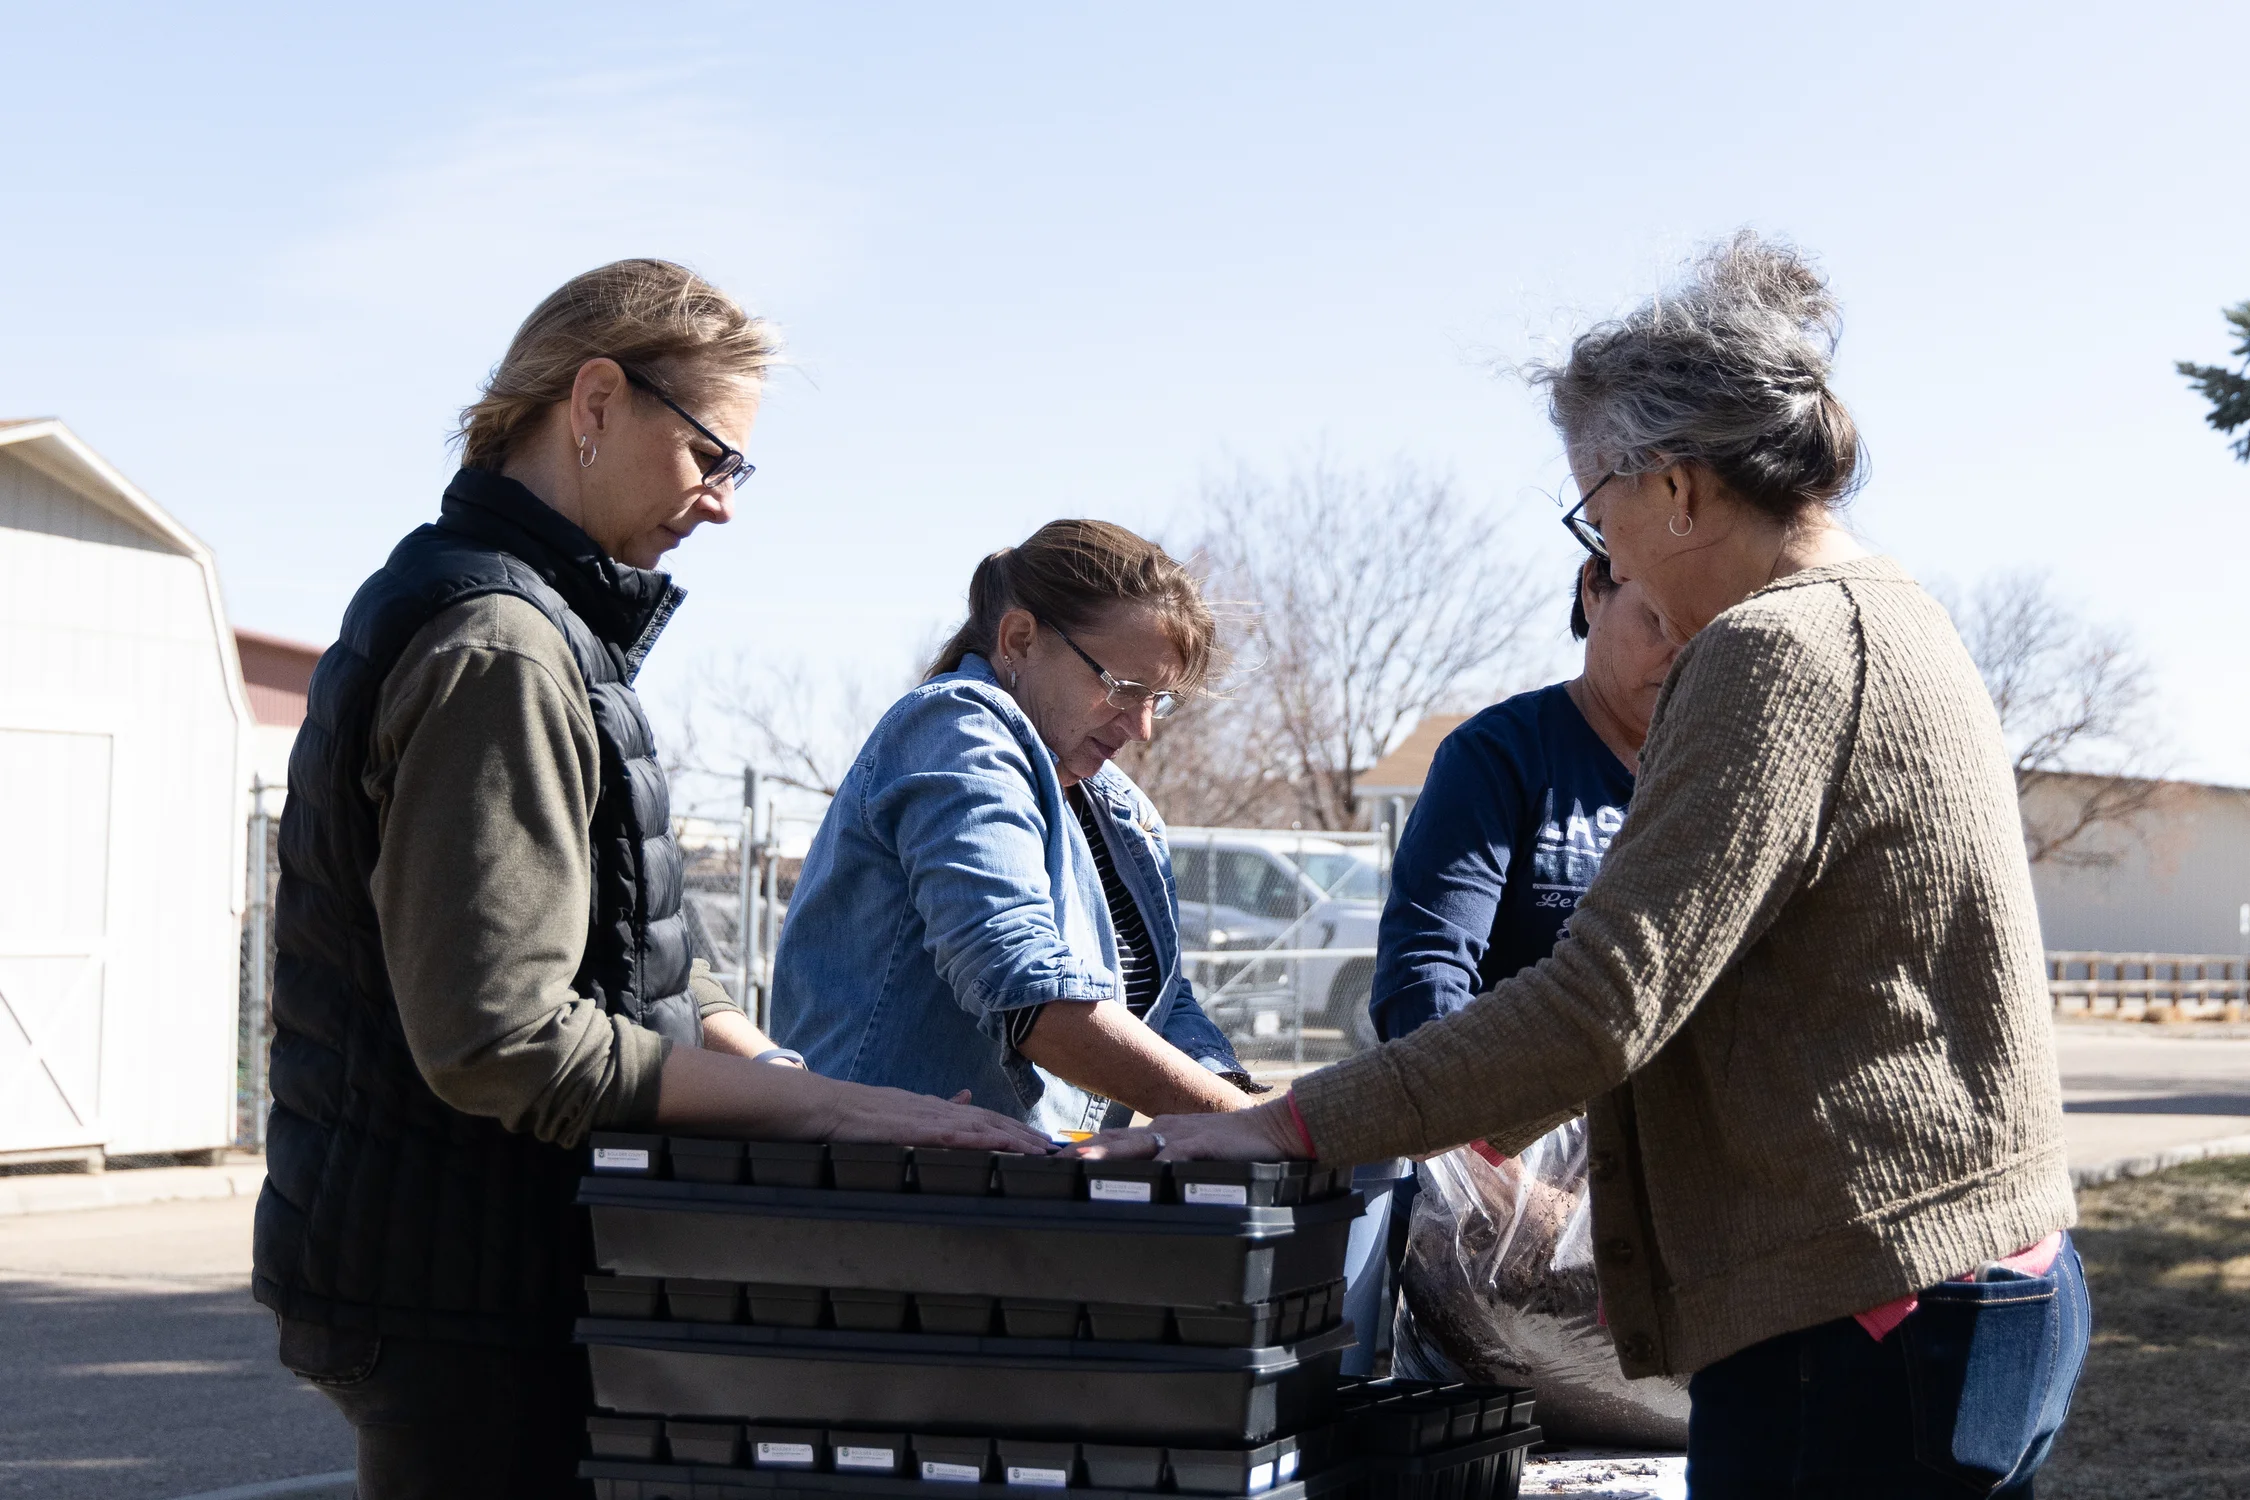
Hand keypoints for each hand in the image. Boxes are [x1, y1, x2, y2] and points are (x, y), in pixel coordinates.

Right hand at [820, 1080, 1052, 1153]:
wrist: (832, 1106)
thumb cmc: (863, 1110)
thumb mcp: (906, 1105)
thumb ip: (937, 1104)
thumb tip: (964, 1096)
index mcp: (937, 1106)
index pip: (984, 1116)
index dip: (1013, 1126)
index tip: (1038, 1139)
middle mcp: (940, 1109)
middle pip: (991, 1120)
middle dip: (1024, 1135)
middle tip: (1053, 1149)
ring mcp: (929, 1118)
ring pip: (981, 1127)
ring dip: (1013, 1139)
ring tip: (1039, 1152)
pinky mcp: (916, 1130)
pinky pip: (955, 1135)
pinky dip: (981, 1139)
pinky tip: (1001, 1145)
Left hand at [1067, 1096, 1306, 1161]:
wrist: (1272, 1129)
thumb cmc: (1234, 1145)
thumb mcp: (1192, 1150)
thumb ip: (1167, 1159)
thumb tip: (1142, 1178)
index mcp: (1160, 1132)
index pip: (1113, 1141)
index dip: (1083, 1149)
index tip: (1054, 1160)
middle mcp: (1165, 1130)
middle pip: (1115, 1141)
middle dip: (1081, 1151)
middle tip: (1049, 1163)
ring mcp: (1183, 1137)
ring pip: (1137, 1145)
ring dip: (1106, 1153)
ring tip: (1079, 1162)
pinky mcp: (1204, 1146)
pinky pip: (1177, 1155)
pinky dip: (1158, 1163)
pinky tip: (1142, 1172)